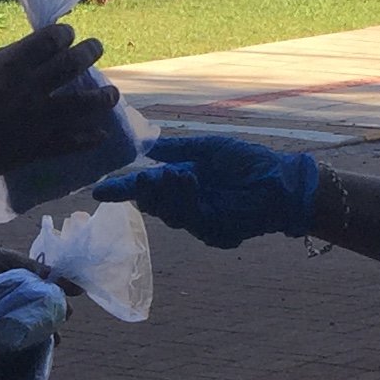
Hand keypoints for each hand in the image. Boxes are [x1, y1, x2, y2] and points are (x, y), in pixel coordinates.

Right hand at [0, 25, 116, 185]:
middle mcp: (31, 89)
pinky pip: (72, 143)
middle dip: (90, 52)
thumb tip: (28, 52)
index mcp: (12, 65)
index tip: (68, 35)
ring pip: (83, 103)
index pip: (52, 39)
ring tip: (112, 93)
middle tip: (95, 48)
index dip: (65, 34)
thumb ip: (4, 60)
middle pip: (73, 64)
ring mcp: (38, 120)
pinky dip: (89, 138)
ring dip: (103, 97)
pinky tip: (100, 134)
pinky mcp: (37, 148)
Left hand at [0, 266, 67, 357]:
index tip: (73, 297)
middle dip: (57, 317)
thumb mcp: (12, 262)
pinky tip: (36, 350)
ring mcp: (12, 321)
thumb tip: (71, 284)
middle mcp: (22, 303)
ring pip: (36, 332)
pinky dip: (29, 348)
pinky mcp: (0, 336)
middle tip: (60, 317)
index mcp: (28, 283)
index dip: (64, 295)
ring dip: (46, 336)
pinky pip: (19, 344)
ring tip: (51, 338)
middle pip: (48, 314)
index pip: (54, 292)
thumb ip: (38, 271)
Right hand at [93, 133, 322, 249]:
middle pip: (153, 204)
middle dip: (145, 192)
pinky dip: (186, 198)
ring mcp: (199, 220)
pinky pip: (189, 218)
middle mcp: (187, 203)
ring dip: (167, 193)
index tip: (99, 191)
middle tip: (142, 179)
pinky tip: (190, 180)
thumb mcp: (206, 149)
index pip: (147, 188)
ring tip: (176, 173)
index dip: (124, 190)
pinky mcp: (213, 232)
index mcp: (183, 182)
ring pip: (168, 214)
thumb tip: (147, 147)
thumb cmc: (247, 162)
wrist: (279, 180)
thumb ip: (176, 149)